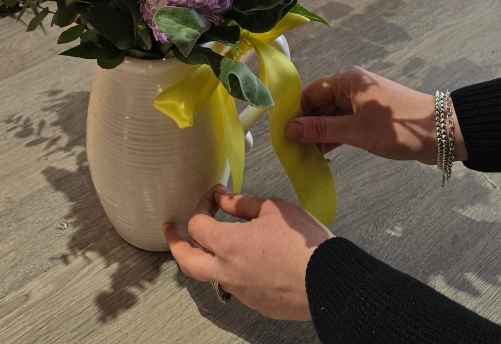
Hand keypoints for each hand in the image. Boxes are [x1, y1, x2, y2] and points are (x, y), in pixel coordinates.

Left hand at [165, 185, 332, 320]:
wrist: (329, 281)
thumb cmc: (302, 242)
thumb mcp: (272, 208)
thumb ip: (241, 203)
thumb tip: (222, 199)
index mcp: (227, 245)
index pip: (197, 225)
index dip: (202, 206)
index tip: (213, 196)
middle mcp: (227, 272)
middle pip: (187, 261)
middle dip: (176, 244)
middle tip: (171, 231)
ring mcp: (241, 292)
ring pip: (212, 275)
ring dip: (207, 258)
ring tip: (215, 243)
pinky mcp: (257, 304)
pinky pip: (236, 286)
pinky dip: (233, 271)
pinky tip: (247, 260)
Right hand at [285, 66, 466, 164]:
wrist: (442, 133)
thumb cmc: (398, 128)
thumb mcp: (356, 131)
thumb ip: (321, 129)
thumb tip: (288, 129)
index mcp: (347, 81)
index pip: (311, 92)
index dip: (296, 111)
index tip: (283, 132)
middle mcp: (352, 86)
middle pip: (320, 103)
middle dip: (307, 124)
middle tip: (292, 148)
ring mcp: (362, 101)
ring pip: (332, 114)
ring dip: (321, 132)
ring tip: (305, 153)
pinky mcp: (371, 115)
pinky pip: (345, 122)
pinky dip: (335, 135)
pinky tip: (325, 152)